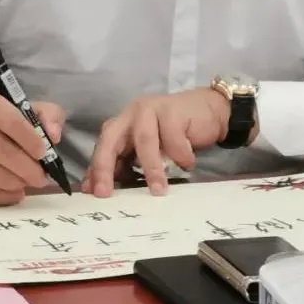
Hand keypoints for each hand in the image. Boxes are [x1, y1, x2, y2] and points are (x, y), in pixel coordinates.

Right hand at [0, 88, 65, 204]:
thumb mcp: (20, 111)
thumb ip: (45, 115)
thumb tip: (54, 135)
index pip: (8, 119)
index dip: (29, 138)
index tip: (44, 153)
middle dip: (26, 167)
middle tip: (41, 178)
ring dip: (15, 182)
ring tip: (27, 183)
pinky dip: (2, 196)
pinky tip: (13, 193)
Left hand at [81, 87, 229, 197]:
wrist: (210, 111)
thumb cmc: (178, 135)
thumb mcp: (149, 152)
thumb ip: (129, 166)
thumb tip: (104, 190)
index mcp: (123, 124)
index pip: (102, 146)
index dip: (96, 170)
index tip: (93, 194)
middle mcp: (132, 114)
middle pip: (111, 137)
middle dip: (105, 165)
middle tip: (105, 192)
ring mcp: (152, 108)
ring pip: (143, 139)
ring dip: (151, 168)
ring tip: (158, 190)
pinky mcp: (173, 110)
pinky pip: (172, 137)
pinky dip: (180, 155)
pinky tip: (188, 163)